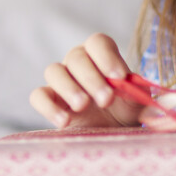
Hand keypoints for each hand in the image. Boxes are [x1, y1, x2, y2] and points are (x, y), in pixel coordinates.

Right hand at [30, 33, 145, 128]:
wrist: (115, 132)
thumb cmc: (126, 109)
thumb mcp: (137, 99)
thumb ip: (135, 89)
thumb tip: (129, 83)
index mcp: (101, 54)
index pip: (98, 43)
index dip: (107, 57)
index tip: (119, 77)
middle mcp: (78, 62)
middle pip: (76, 57)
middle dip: (92, 79)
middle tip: (106, 100)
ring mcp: (61, 80)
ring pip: (53, 71)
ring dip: (69, 88)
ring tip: (83, 106)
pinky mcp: (49, 101)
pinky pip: (38, 96)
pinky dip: (48, 107)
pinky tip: (64, 121)